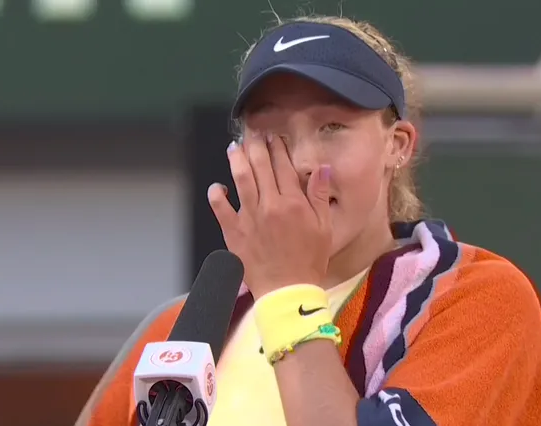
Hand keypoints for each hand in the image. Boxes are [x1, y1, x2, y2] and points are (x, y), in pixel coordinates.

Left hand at [207, 132, 331, 297]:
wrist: (288, 290)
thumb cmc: (309, 260)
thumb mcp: (324, 227)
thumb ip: (320, 196)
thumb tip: (322, 168)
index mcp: (292, 202)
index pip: (283, 166)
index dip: (277, 148)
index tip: (274, 136)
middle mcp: (269, 204)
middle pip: (260, 167)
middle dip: (256, 146)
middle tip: (252, 133)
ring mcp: (249, 217)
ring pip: (240, 180)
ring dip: (237, 160)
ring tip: (234, 147)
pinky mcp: (234, 232)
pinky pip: (220, 209)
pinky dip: (216, 195)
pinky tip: (217, 186)